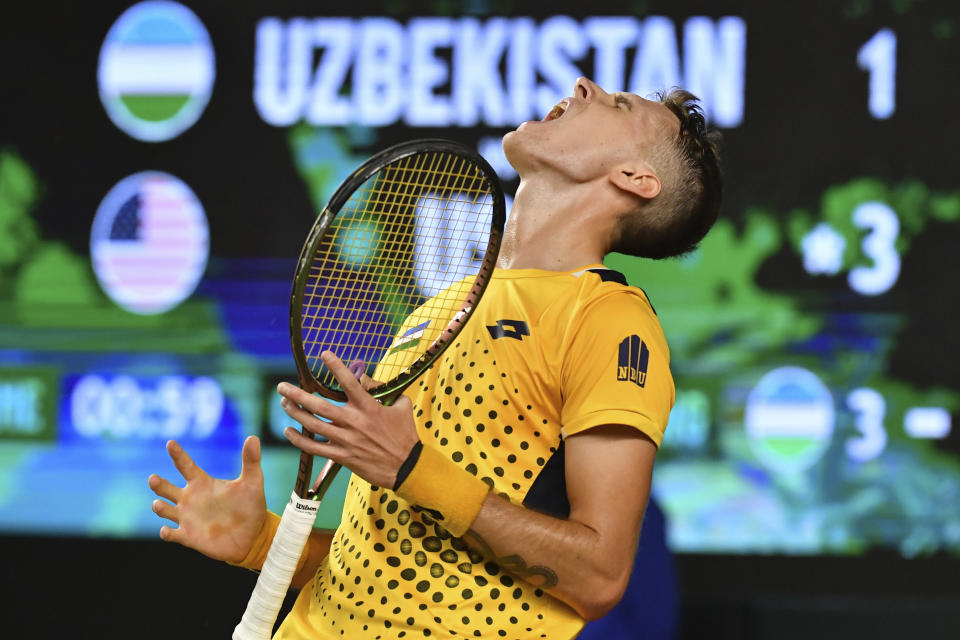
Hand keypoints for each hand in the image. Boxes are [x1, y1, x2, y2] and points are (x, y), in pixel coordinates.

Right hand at [148, 436, 266, 563]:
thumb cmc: (250, 506)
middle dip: (158, 484)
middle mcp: (190, 498)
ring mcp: (187, 518)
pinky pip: (172, 534)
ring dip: (160, 507)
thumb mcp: (252, 483)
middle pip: (166, 488)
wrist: (253, 535)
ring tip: (159, 504)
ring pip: (164, 510)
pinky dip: (167, 533)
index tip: (170, 443)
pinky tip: (166, 531)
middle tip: (153, 479)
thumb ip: (251, 461)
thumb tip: (253, 437)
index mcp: (202, 483)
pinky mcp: (188, 536)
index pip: (185, 465)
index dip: (178, 454)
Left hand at [278, 351, 418, 488]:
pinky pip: (315, 448)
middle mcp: (354, 422)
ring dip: (295, 413)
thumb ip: (383, 390)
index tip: (324, 354)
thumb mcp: (402, 405)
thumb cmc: (405, 434)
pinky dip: (299, 439)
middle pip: (319, 405)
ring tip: (284, 402)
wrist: (406, 467)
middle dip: (298, 394)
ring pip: (313, 425)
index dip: (336, 367)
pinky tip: (288, 431)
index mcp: (369, 407)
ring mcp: (346, 440)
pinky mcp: (342, 456)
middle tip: (282, 386)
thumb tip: (366, 378)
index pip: (350, 382)